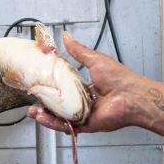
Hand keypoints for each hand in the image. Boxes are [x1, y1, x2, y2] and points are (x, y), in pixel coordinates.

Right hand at [28, 33, 145, 133]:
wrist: (132, 96)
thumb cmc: (119, 78)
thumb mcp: (94, 60)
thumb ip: (78, 51)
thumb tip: (66, 37)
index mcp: (85, 88)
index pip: (63, 90)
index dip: (50, 89)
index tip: (37, 85)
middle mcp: (84, 103)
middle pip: (59, 106)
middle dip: (43, 105)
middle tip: (31, 101)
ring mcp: (84, 115)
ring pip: (60, 117)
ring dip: (45, 116)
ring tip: (32, 112)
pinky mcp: (86, 126)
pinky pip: (67, 126)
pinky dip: (54, 123)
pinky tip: (42, 118)